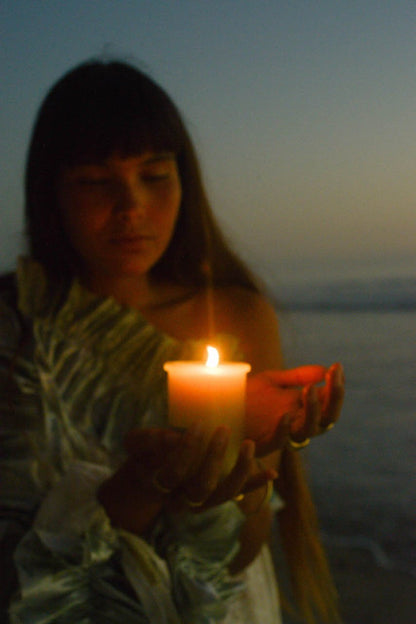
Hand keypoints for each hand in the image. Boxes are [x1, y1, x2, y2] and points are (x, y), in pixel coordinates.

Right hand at [125, 424, 275, 511]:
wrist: (150, 476)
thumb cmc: (145, 453)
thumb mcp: (137, 444)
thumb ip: (149, 440)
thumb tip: (170, 438)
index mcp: (160, 485)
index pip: (173, 473)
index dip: (186, 450)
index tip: (198, 424)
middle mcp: (183, 500)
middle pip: (201, 488)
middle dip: (214, 458)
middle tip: (223, 430)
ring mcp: (204, 502)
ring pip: (224, 494)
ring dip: (240, 470)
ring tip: (249, 446)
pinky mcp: (219, 496)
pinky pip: (240, 494)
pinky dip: (256, 483)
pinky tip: (272, 472)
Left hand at [245, 362, 343, 455]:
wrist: (218, 410)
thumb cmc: (246, 397)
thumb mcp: (272, 381)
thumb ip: (297, 377)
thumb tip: (324, 369)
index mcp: (302, 408)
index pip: (329, 400)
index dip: (336, 386)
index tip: (337, 366)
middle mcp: (297, 422)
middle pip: (328, 418)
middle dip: (334, 397)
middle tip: (332, 377)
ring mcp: (282, 434)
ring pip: (308, 431)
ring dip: (313, 411)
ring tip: (310, 390)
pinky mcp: (263, 443)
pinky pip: (279, 440)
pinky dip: (285, 429)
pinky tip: (286, 415)